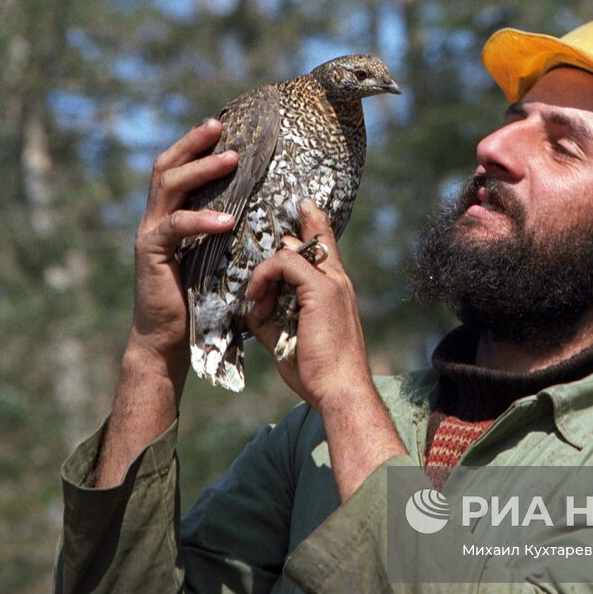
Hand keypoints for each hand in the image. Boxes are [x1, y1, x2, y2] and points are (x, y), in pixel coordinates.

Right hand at [128, 118, 239, 375]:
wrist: (168, 340)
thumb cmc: (199, 300)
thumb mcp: (217, 258)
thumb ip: (227, 232)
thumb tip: (264, 210)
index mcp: (170, 215)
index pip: (178, 170)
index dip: (195, 146)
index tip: (221, 126)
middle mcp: (155, 218)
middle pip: (167, 167)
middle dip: (193, 144)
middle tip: (219, 127)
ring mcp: (150, 234)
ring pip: (169, 188)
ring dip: (201, 170)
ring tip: (231, 161)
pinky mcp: (151, 254)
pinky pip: (174, 227)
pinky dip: (200, 219)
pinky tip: (225, 219)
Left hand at [244, 201, 372, 409]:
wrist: (340, 389)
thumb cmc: (317, 372)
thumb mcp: (287, 339)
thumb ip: (272, 318)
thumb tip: (252, 308)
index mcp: (334, 289)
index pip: (325, 244)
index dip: (313, 221)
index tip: (303, 204)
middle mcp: (337, 279)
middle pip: (309, 238)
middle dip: (279, 243)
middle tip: (254, 261)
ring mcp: (331, 281)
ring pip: (290, 249)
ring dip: (265, 271)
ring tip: (255, 298)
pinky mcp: (321, 288)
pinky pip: (285, 262)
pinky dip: (265, 277)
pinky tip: (256, 299)